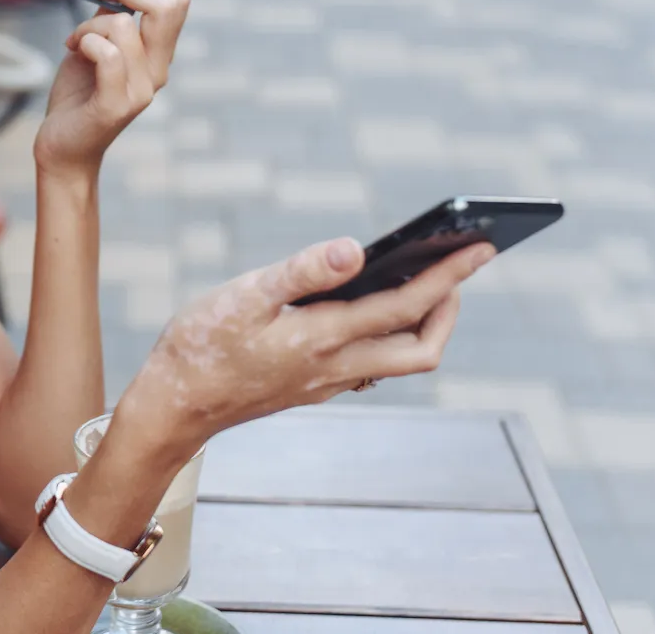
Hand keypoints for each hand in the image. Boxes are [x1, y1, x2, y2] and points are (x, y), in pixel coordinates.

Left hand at [32, 0, 190, 175]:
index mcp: (158, 53)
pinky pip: (106, 51)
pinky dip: (85, 41)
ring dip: (89, 22)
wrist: (62, 146)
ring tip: (75, 38)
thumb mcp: (95, 45)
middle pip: (168, 5)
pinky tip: (73, 49)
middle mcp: (158, 70)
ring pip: (123, 24)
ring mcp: (142, 89)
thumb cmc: (78, 95)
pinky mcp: (118, 104)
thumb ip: (110, 16)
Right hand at [115, 237, 495, 465]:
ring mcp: (324, 383)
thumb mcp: (245, 296)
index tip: (480, 248)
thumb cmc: (200, 345)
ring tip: (421, 286)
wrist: (174, 405)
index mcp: (323, 338)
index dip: (449, 276)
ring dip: (422, 326)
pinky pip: (368, 365)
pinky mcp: (310, 389)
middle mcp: (335, 366)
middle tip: (457, 270)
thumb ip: (303, 272)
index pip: (406, 306)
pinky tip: (369, 315)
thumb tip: (358, 248)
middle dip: (449, 309)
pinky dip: (387, 337)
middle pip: (421, 349)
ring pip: (398, 361)